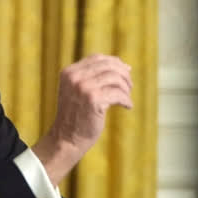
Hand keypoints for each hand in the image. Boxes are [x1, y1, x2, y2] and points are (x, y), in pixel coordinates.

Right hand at [31, 54, 132, 184]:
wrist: (67, 139)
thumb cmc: (76, 116)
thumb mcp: (79, 91)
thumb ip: (94, 77)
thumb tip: (126, 66)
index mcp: (69, 72)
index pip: (97, 58)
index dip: (114, 62)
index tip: (126, 71)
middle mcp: (75, 77)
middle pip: (108, 66)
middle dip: (123, 74)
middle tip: (130, 86)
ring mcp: (83, 87)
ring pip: (115, 78)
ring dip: (125, 88)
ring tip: (126, 98)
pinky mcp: (93, 99)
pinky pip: (118, 94)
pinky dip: (126, 100)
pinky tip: (127, 106)